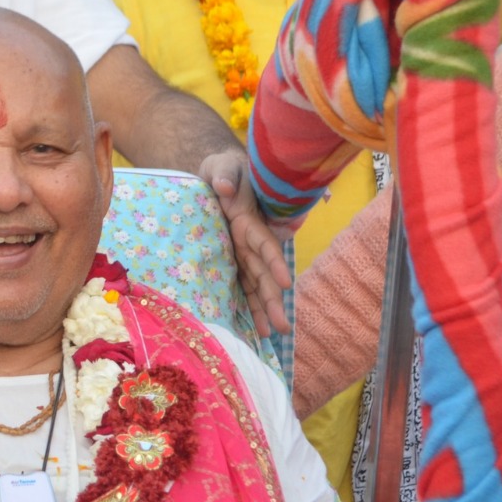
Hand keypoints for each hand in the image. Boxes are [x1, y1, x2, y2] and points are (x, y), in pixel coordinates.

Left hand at [199, 147, 291, 337]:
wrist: (216, 176)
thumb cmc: (221, 169)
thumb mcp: (221, 166)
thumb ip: (224, 174)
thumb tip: (224, 187)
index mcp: (251, 221)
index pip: (265, 244)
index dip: (274, 262)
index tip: (285, 282)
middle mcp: (250, 241)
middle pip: (264, 273)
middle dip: (274, 299)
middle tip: (282, 326)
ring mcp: (243, 254)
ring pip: (256, 284)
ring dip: (264, 309)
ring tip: (271, 335)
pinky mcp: (233, 261)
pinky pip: (242, 285)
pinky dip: (248, 305)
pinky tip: (254, 328)